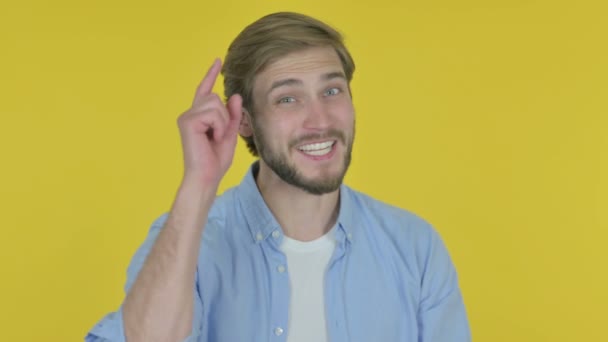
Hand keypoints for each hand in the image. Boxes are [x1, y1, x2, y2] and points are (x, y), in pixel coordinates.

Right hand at [177, 58, 242, 187]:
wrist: (207, 176)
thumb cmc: (216, 160)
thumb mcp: (230, 134)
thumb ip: (233, 115)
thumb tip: (235, 96)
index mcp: (199, 116)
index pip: (205, 90)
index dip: (211, 75)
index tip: (218, 60)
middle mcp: (190, 113)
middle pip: (216, 97)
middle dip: (225, 117)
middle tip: (219, 136)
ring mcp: (186, 116)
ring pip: (215, 104)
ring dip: (222, 123)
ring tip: (215, 138)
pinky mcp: (187, 121)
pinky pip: (212, 114)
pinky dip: (218, 127)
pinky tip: (212, 139)